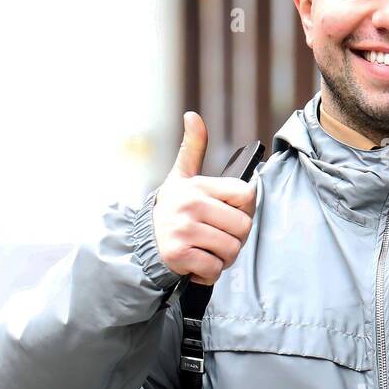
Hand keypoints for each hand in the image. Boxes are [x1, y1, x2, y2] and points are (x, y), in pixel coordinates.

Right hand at [153, 111, 256, 285]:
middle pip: (243, 227)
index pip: (247, 194)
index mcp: (197, 186)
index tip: (225, 214)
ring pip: (231, 250)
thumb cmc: (170, 210)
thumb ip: (193, 148)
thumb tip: (192, 116)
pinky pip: (214, 268)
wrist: (141, 242)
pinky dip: (208, 272)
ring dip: (223, 257)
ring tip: (205, 249)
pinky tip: (195, 262)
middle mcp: (190, 205)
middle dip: (234, 239)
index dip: (243, 209)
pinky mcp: (179, 254)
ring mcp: (184, 230)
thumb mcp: (181, 177)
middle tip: (215, 237)